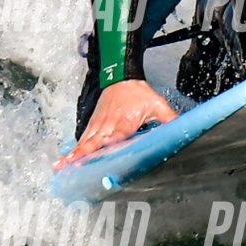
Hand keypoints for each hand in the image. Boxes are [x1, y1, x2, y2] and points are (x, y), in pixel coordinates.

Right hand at [55, 79, 175, 167]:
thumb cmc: (139, 93)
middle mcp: (108, 125)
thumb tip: (184, 131)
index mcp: (124, 121)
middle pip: (94, 143)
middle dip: (82, 156)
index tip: (96, 157)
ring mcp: (98, 125)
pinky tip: (64, 161)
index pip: (114, 137)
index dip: (106, 147)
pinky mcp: (93, 124)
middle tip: (70, 168)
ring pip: (84, 142)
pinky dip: (73, 150)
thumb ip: (170, 120)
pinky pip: (82, 139)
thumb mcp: (158, 105)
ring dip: (73, 155)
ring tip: (60, 167)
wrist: (122, 76)